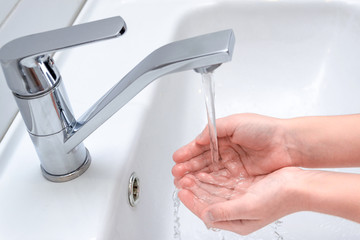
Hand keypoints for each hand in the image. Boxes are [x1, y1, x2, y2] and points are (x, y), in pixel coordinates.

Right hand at [172, 113, 293, 180]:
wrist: (288, 144)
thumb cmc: (265, 129)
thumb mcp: (236, 122)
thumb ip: (214, 129)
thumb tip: (198, 139)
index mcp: (224, 136)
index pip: (201, 145)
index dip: (188, 151)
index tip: (177, 157)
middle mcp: (226, 151)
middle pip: (202, 160)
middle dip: (188, 166)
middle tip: (176, 172)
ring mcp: (233, 165)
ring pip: (209, 172)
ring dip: (195, 176)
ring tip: (182, 180)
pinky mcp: (240, 177)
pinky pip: (221, 181)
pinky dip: (209, 183)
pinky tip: (199, 185)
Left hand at [176, 167, 303, 234]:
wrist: (299, 185)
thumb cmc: (281, 198)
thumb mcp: (250, 206)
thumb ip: (226, 212)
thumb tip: (207, 215)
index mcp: (238, 222)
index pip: (208, 213)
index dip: (193, 202)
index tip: (181, 192)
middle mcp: (237, 211)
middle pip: (208, 201)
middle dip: (194, 190)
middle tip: (180, 179)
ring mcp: (240, 198)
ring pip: (213, 191)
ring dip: (200, 183)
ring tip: (188, 175)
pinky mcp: (244, 187)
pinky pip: (222, 183)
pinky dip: (212, 178)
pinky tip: (205, 172)